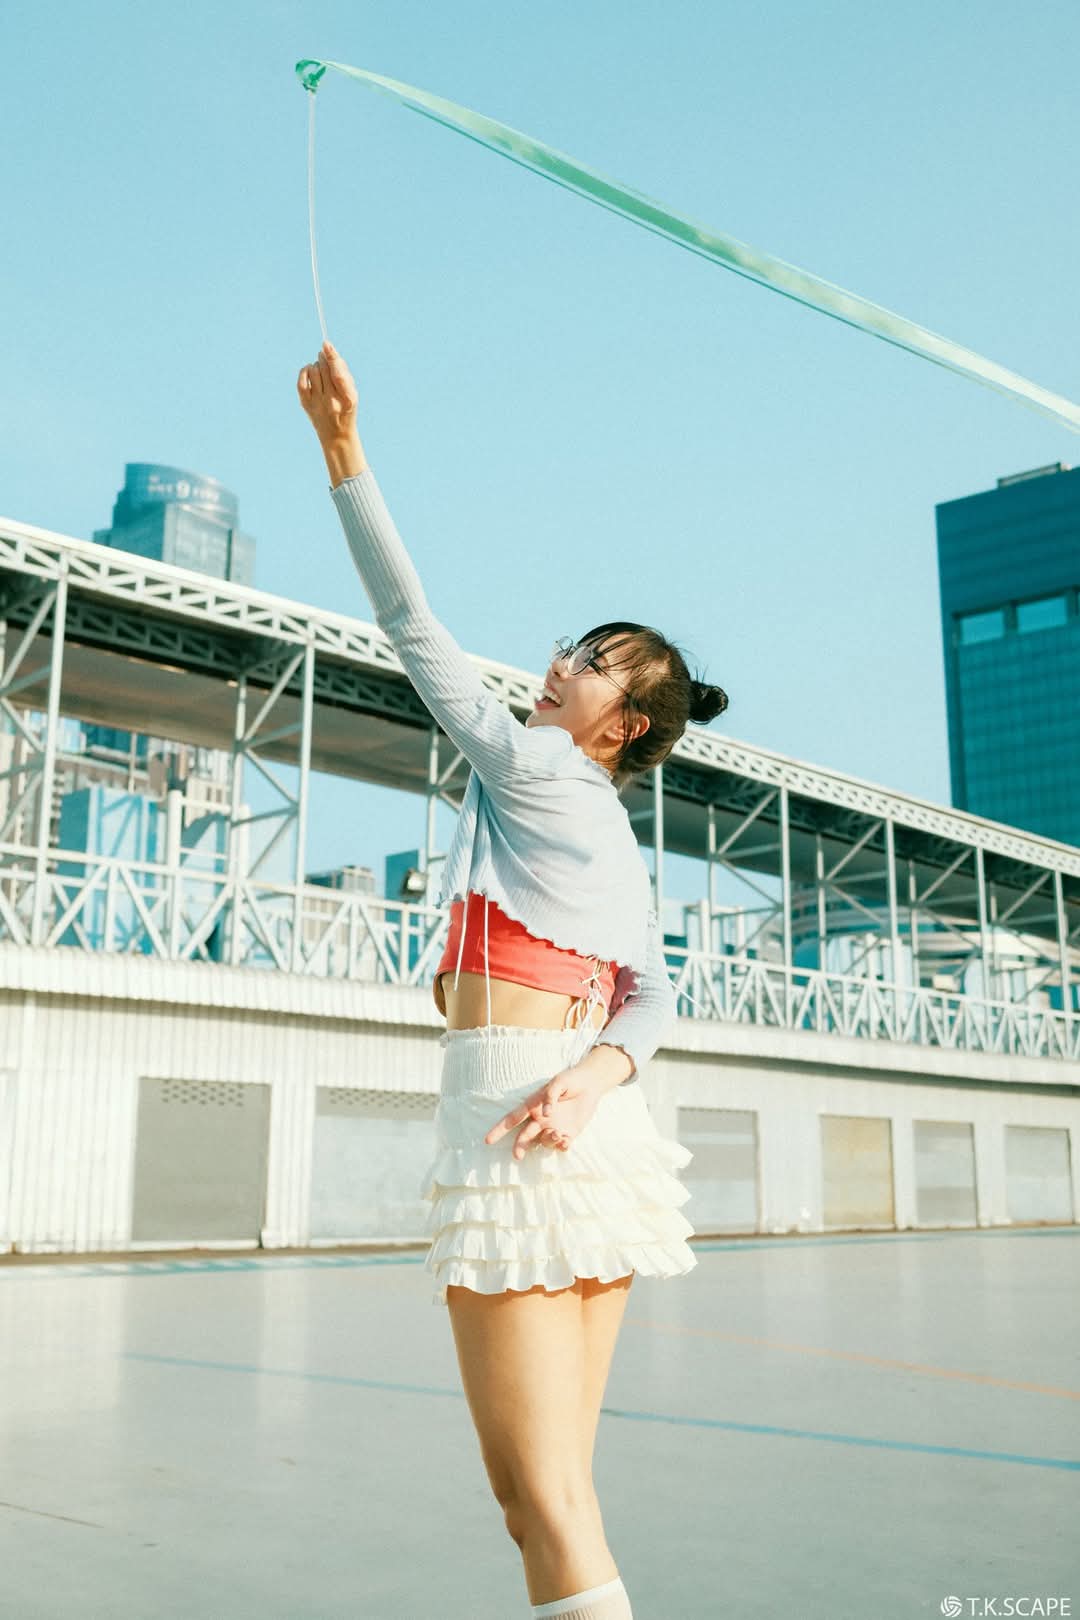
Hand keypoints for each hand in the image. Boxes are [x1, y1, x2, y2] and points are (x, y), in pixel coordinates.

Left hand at [296, 340, 359, 442]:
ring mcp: (317, 403)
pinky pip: (302, 379)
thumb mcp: (352, 393)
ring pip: (314, 370)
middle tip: (327, 359)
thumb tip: (328, 350)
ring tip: (321, 370)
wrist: (337, 435)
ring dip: (317, 365)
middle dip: (325, 359)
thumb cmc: (346, 409)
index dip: (331, 357)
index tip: (325, 344)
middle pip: (325, 369)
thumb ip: (343, 373)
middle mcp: (331, 401)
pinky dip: (305, 370)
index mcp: (348, 399)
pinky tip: (310, 370)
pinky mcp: (306, 404)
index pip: (338, 374)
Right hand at [484, 1066, 604, 1160]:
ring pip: (543, 1141)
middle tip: (517, 1156)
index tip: (487, 1140)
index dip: (500, 1129)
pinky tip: (566, 1142)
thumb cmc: (570, 1080)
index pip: (513, 1119)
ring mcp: (553, 1127)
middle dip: (519, 1147)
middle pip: (524, 1136)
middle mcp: (541, 1119)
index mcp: (533, 1106)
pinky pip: (560, 1145)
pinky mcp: (568, 1133)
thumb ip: (550, 1096)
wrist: (590, 1084)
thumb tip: (546, 1113)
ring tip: (558, 1135)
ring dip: (548, 1141)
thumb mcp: (558, 1082)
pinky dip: (562, 1147)